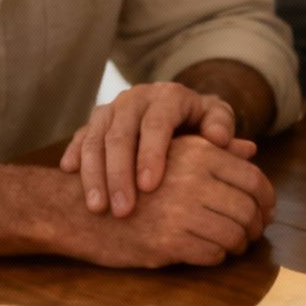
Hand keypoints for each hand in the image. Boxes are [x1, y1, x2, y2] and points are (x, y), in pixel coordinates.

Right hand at [59, 82, 245, 217]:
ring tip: (98, 208)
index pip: (158, 122)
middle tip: (122, 209)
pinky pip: (78, 138)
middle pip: (120, 133)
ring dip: (95, 175)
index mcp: (169, 96)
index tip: (149, 186)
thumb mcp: (215, 125)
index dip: (151, 153)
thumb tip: (235, 145)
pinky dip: (74, 158)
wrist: (170, 111)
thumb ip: (224, 136)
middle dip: (119, 173)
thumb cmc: (199, 125)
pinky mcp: (93, 122)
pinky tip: (70, 178)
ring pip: (95, 139)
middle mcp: (137, 98)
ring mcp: (112, 109)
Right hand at [66, 134, 275, 268]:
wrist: (79, 208)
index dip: (267, 199)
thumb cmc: (129, 180)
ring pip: (234, 234)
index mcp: (198, 152)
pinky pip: (211, 254)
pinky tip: (208, 252)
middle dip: (256, 226)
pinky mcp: (167, 242)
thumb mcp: (171, 154)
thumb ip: (214, 150)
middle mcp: (193, 178)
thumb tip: (251, 149)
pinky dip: (216, 257)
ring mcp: (180, 211)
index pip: (253, 179)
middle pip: (249, 209)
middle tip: (253, 234)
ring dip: (238, 245)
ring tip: (233, 246)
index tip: (267, 211)